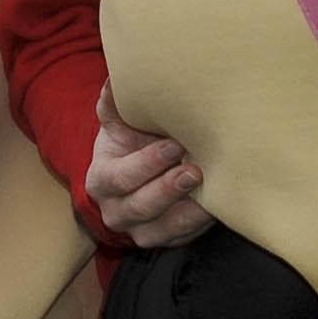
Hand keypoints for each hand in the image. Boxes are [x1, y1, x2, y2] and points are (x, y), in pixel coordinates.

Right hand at [87, 98, 213, 247]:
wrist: (136, 172)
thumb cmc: (129, 142)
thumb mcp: (118, 123)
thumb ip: (115, 104)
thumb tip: (116, 78)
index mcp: (101, 181)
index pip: (119, 178)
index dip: (146, 164)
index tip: (174, 145)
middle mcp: (116, 212)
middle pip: (141, 206)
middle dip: (168, 189)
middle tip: (195, 170)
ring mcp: (141, 231)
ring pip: (162, 229)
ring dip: (187, 211)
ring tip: (209, 189)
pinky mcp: (166, 240)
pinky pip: (183, 237)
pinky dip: (200, 223)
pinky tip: (216, 205)